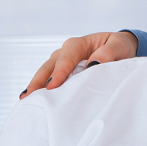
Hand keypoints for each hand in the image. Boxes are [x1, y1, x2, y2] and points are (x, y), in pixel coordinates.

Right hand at [20, 31, 137, 98]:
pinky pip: (51, 80)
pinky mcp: (63, 73)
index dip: (59, 72)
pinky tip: (36, 101)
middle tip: (28, 96)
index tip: (53, 86)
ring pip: (46, 73)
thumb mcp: (119, 46)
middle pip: (49, 66)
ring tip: (26, 100)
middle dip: (38, 81)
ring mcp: (62, 62)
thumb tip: (94, 63)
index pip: (66, 58)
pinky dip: (43, 89)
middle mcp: (66, 52)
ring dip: (36, 86)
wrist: (120, 49)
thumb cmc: (119, 46)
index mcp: (79, 44)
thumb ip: (109, 53)